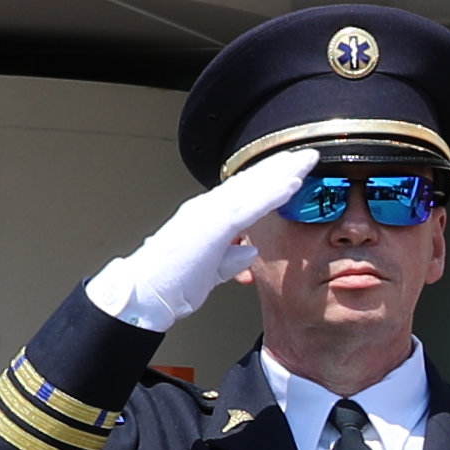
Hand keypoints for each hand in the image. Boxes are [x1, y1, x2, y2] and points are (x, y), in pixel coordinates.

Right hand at [96, 146, 320, 332]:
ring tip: (307, 161)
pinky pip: (250, 205)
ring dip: (283, 171)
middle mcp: (207, 208)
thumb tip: (250, 252)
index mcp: (205, 217)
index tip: (291, 171)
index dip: (269, 179)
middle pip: (251, 181)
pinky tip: (293, 184)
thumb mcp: (208, 272)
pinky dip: (273, 193)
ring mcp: (209, 212)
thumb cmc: (169, 285)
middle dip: (280, 166)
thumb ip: (230, 260)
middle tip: (307, 155)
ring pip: (253, 186)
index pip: (243, 193)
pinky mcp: (214, 224)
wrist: (143, 294)